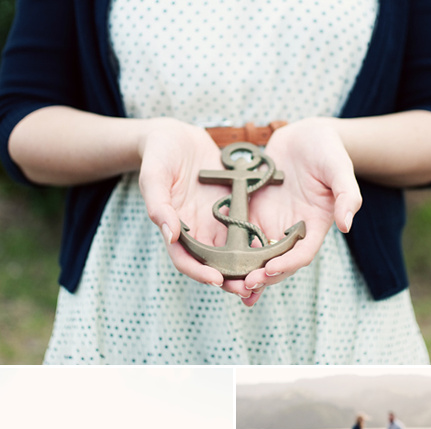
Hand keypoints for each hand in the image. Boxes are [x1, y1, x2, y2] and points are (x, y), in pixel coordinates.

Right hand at [139, 119, 253, 297]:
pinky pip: (247, 230)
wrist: (178, 136)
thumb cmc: (159, 154)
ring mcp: (215, 223)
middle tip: (247, 290)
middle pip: (212, 264)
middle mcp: (196, 232)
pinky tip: (276, 247)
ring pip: (233, 253)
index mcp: (175, 229)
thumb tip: (170, 235)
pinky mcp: (232, 211)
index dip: (199, 273)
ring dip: (248, 267)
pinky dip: (259, 242)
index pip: (185, 260)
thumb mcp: (154, 175)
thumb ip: (159, 205)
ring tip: (265, 276)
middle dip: (230, 279)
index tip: (216, 280)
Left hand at [238, 118, 362, 305]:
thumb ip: (347, 196)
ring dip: (243, 271)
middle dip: (262, 276)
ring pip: (256, 256)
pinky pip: (240, 235)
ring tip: (228, 283)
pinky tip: (214, 260)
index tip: (271, 270)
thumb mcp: (340, 169)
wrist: (306, 135)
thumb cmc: (327, 150)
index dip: (287, 265)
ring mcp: (271, 223)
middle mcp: (291, 231)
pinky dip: (229, 250)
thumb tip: (346, 225)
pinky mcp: (253, 213)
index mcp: (313, 226)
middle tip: (245, 285)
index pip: (301, 254)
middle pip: (276, 262)